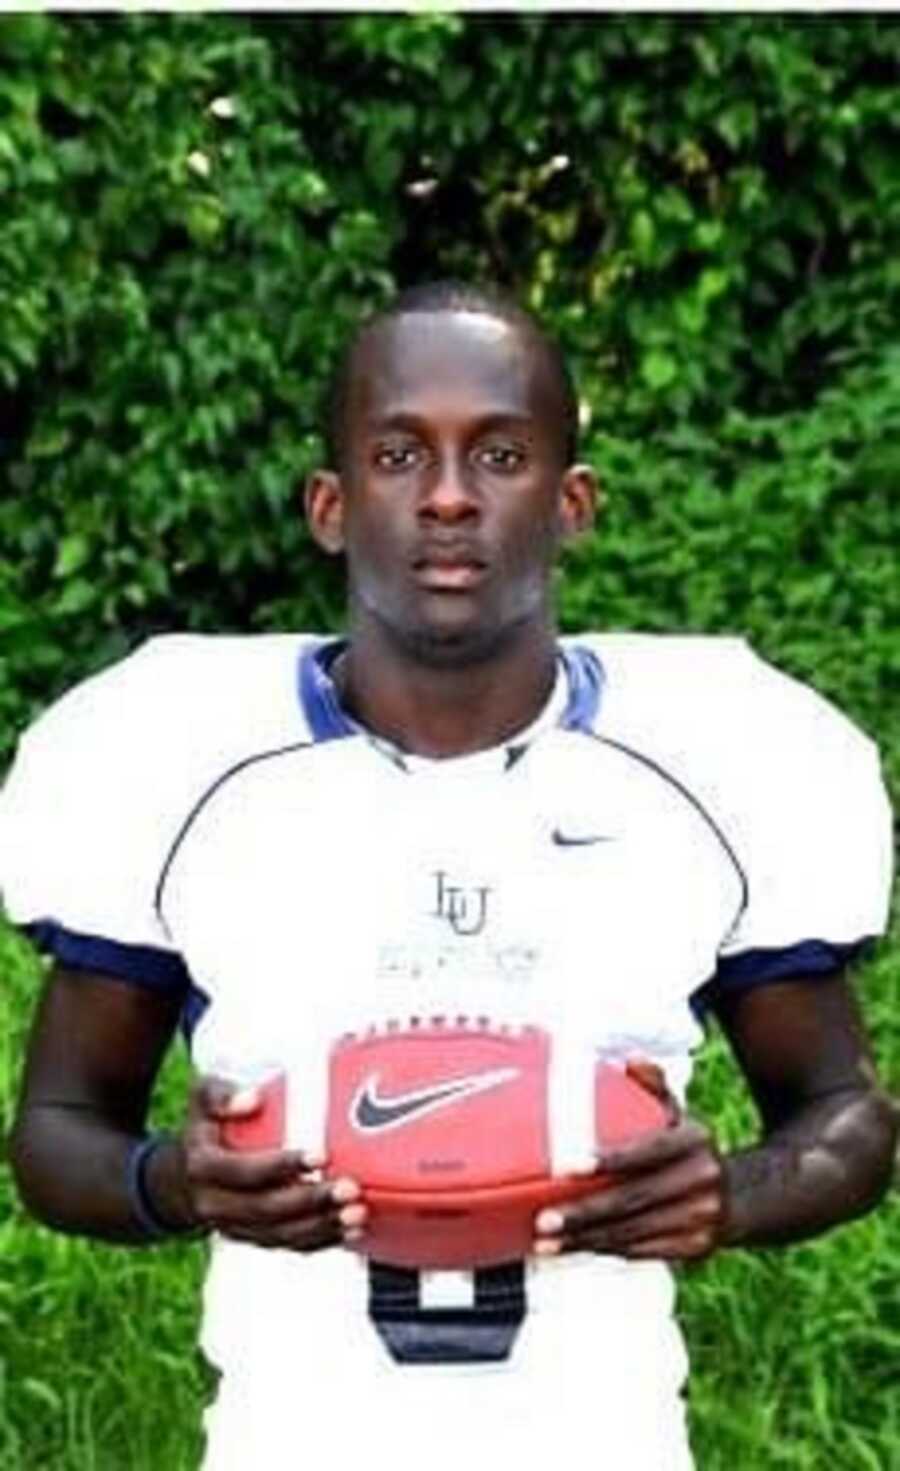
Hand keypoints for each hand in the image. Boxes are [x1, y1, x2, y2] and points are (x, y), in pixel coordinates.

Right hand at [158, 1077, 367, 1250]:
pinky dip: (321, 1241)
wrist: (183, 1178)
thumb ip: (222, 1095)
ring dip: (322, 1226)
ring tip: (358, 1213)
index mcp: (203, 1167)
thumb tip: (253, 1099)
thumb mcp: (202, 1099)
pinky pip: (288, 1245)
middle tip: (350, 1188)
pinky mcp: (253, 1238)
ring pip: (281, 1235)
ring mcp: (235, 1227)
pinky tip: (352, 1231)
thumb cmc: (206, 1127)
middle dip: (312, 1201)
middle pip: (267, 1210)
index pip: (245, 1172)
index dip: (282, 1166)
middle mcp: (215, 1205)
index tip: (321, 1155)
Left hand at [532, 1060, 726, 1262]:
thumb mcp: (676, 1114)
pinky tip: (575, 1248)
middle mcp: (703, 1180)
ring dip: (585, 1241)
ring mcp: (702, 1218)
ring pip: (633, 1232)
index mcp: (695, 1140)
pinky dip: (604, 1250)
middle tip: (544, 1220)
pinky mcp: (695, 1248)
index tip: (570, 1167)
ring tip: (547, 1243)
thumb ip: (653, 1088)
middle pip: (634, 1199)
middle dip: (584, 1213)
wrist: (734, 1198)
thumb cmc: (685, 1149)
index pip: (648, 1150)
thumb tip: (631, 1064)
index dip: (610, 1160)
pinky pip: (641, 1251)